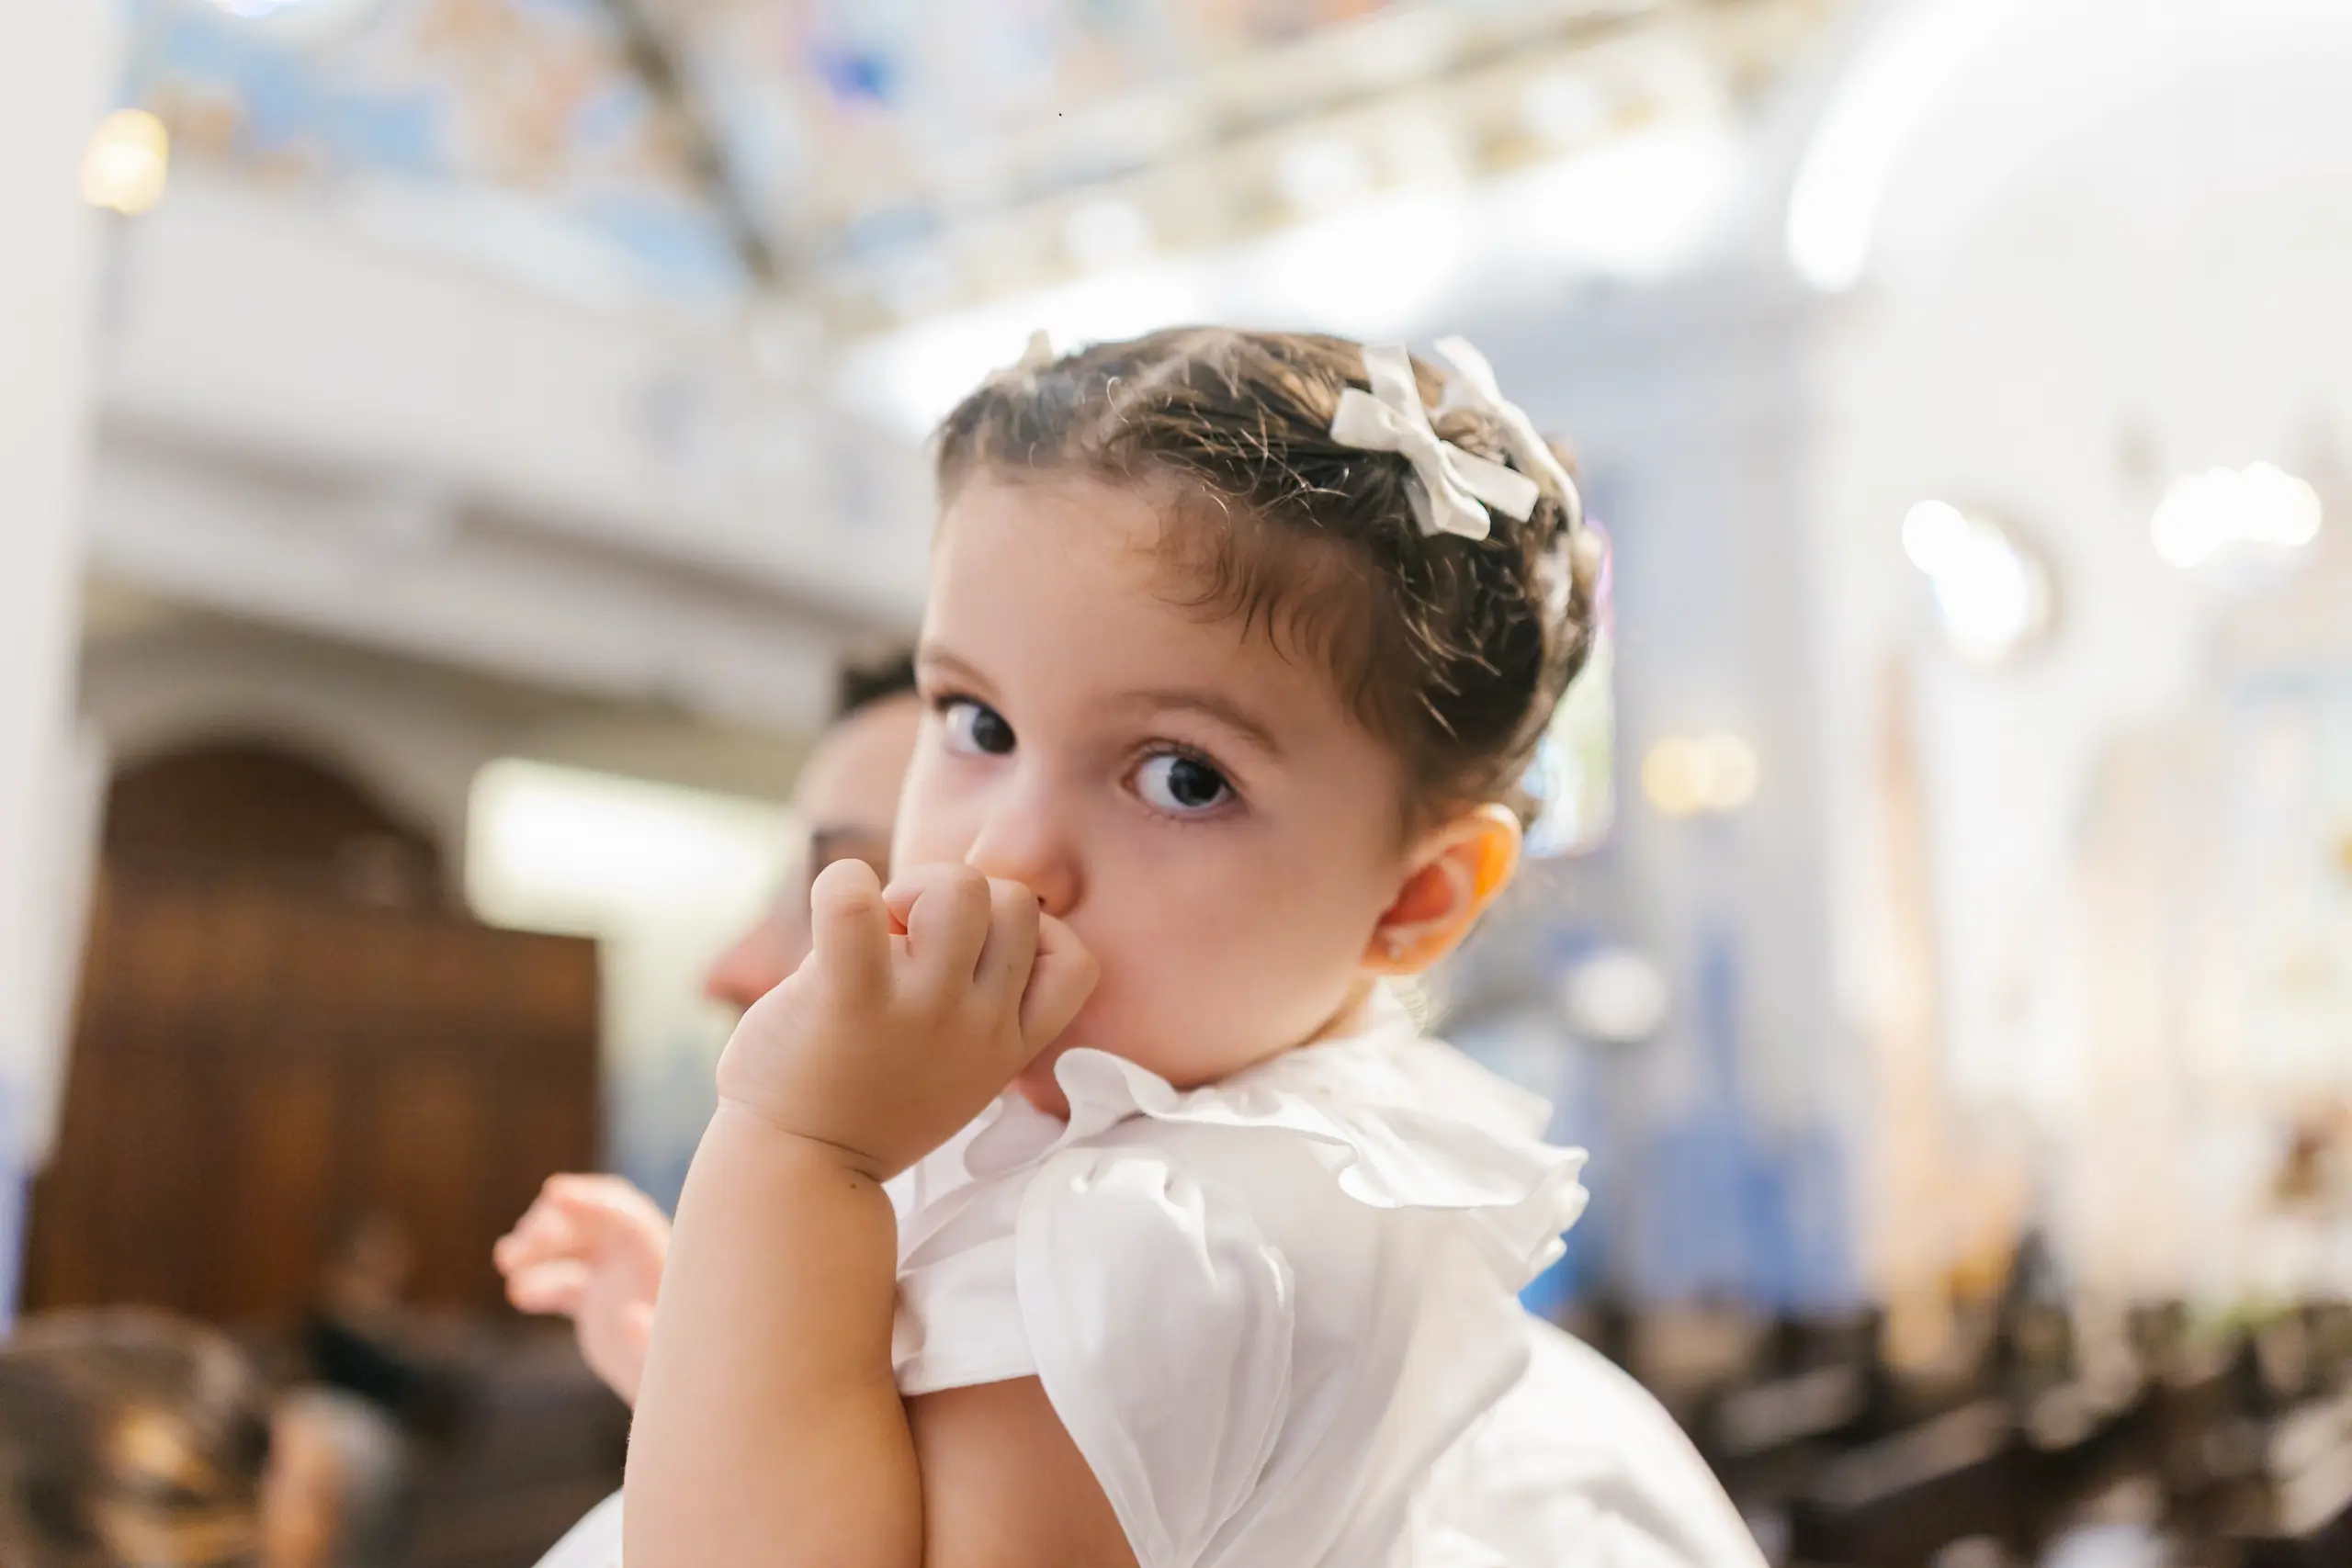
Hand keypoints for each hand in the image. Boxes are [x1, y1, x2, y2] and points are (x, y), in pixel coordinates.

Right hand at [494, 1174, 669, 1404]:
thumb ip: (650, 1338)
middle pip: (590, 1221)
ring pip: (571, 1244)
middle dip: (550, 1227)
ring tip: (505, 1261)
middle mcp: (638, 1257)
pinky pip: (563, 1278)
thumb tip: (630, 1316)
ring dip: (536, 1246)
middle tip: (511, 1253)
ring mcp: (616, 1274)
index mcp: (660, 1257)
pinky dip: (539, 1282)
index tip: (554, 1192)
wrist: (677, 1391)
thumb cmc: (680, 1371)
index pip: (625, 1212)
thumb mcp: (666, 1357)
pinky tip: (519, 1296)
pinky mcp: (596, 1297)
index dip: (591, 1200)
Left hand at [716, 860, 1095, 1180]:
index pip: (1075, 962)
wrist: (796, 1176)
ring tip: (875, 930)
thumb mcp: (957, 1072)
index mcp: (1006, 1044)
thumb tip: (940, 906)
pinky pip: (852, 902)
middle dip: (962, 896)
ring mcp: (919, 1011)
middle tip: (907, 937)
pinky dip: (840, 884)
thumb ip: (974, 1002)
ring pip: (961, 888)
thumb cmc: (864, 1110)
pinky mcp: (849, 998)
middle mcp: (976, 1025)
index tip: (976, 954)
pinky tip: (831, 909)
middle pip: (1014, 903)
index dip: (1033, 933)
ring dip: (915, 888)